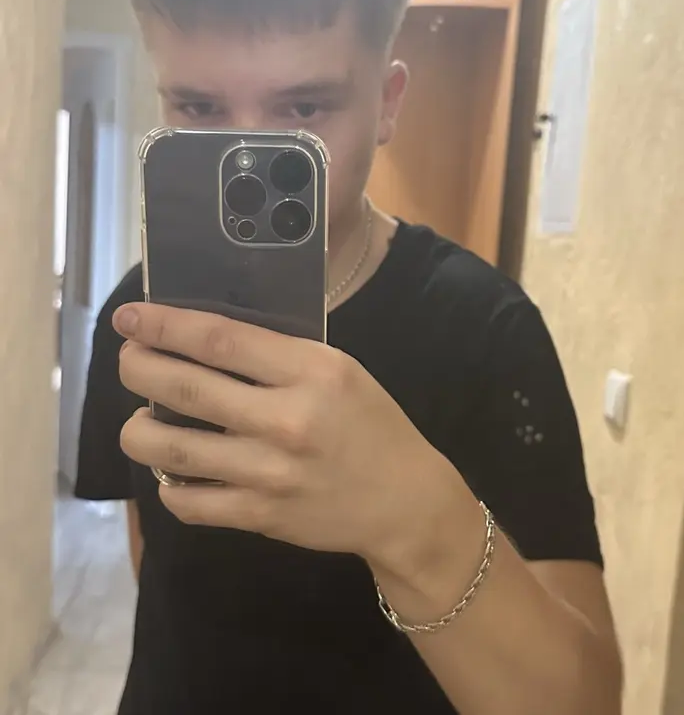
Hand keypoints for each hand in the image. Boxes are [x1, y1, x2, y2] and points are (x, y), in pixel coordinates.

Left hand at [114, 303, 479, 579]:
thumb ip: (280, 356)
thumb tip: (208, 342)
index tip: (130, 318)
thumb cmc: (373, 426)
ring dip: (137, 431)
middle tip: (127, 359)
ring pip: (170, 451)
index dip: (165, 326)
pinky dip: (167, 485)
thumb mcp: (339, 372)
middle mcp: (286, 420)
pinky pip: (188, 503)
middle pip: (185, 389)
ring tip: (140, 422)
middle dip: (137, 368)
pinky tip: (173, 471)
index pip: (221, 340)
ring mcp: (269, 473)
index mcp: (312, 372)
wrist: (403, 501)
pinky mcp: (259, 516)